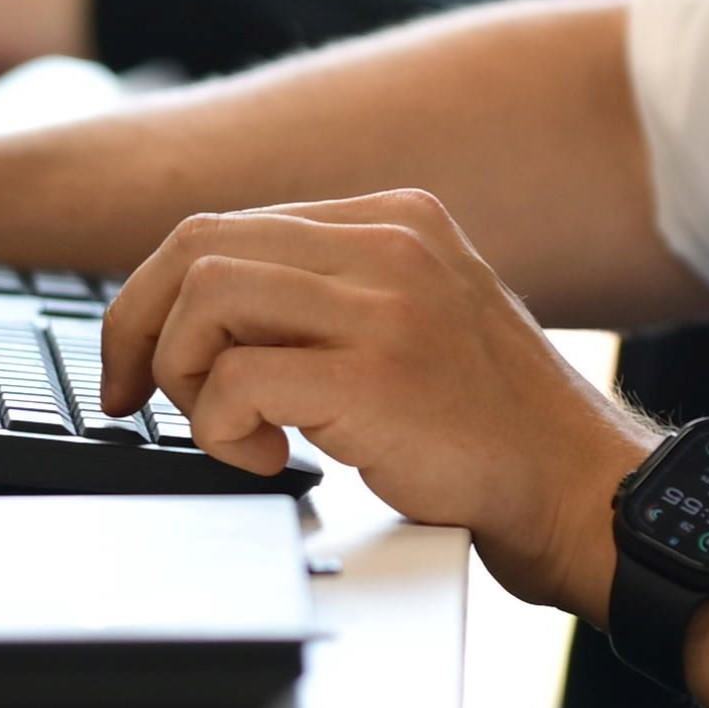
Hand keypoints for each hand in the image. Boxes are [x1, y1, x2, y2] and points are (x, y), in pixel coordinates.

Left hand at [106, 190, 647, 616]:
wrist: (575, 488)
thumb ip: (335, 294)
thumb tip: (206, 309)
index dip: (156, 296)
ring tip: (232, 430)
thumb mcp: (418, 316)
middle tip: (133, 396)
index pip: (228, 225)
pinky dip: (221, 429)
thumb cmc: (491, 427)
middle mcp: (390, 242)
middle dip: (138, 327)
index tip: (135, 361)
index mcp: (396, 219)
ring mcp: (385, 304)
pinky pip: (235, 379)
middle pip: (197, 245)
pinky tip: (271, 459)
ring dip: (185, 378)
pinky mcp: (373, 375)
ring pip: (205, 299)